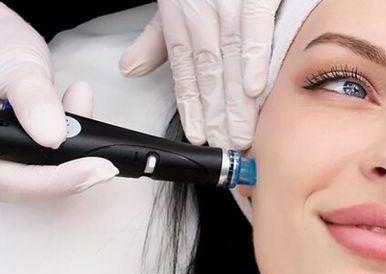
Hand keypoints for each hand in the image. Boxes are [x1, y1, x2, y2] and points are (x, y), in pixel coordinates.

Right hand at [0, 0, 116, 200]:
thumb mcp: (18, 68)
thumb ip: (35, 100)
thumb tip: (54, 139)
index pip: (12, 180)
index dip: (58, 180)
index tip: (100, 168)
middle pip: (29, 187)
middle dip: (71, 169)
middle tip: (109, 155)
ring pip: (42, 181)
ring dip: (73, 157)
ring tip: (83, 112)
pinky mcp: (10, 169)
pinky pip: (46, 171)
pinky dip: (69, 152)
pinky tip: (79, 119)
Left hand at [119, 0, 281, 149]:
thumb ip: (155, 38)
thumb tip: (130, 70)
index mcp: (179, 18)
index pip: (185, 72)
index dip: (191, 107)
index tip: (199, 136)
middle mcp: (201, 15)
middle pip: (209, 75)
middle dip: (217, 116)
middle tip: (225, 148)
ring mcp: (229, 7)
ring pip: (231, 62)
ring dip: (236, 103)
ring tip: (241, 134)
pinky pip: (255, 34)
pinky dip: (255, 62)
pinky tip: (254, 91)